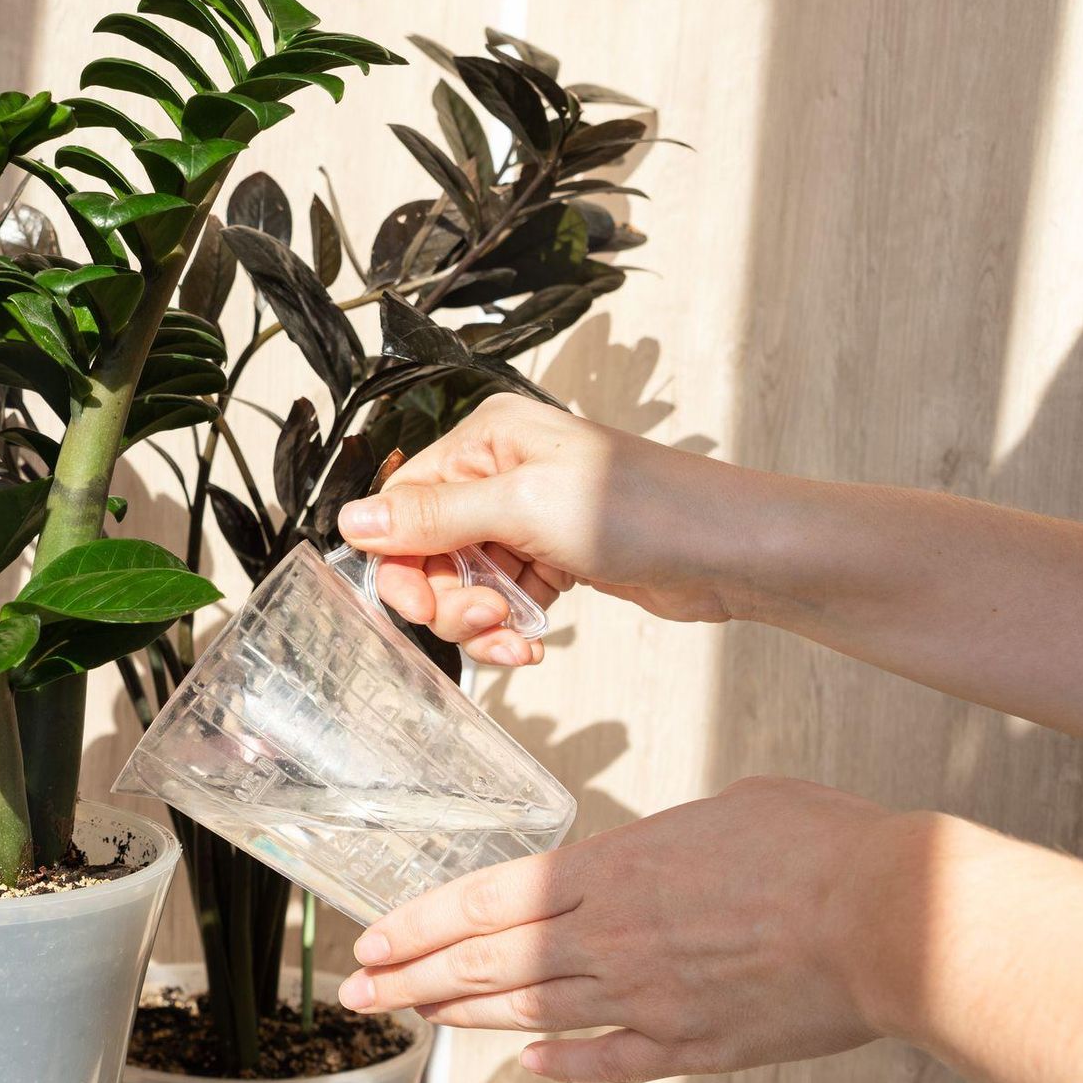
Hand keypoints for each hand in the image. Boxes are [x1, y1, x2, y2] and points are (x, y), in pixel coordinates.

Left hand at [336, 777, 905, 1082]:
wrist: (894, 917)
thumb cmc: (818, 846)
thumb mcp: (720, 809)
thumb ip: (657, 844)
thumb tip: (639, 860)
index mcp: (612, 868)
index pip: (489, 899)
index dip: (421, 921)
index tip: (374, 936)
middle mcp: (613, 937)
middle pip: (489, 960)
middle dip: (414, 975)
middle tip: (360, 989)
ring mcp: (648, 997)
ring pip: (532, 1010)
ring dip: (463, 1015)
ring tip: (413, 1017)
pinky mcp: (693, 1044)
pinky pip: (608, 1056)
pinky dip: (562, 1059)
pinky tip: (526, 1059)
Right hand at [337, 393, 759, 666]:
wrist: (731, 552)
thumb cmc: (644, 510)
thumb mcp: (524, 507)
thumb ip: (434, 517)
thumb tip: (352, 521)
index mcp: (486, 438)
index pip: (404, 503)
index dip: (401, 562)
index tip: (420, 605)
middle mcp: (500, 471)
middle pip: (426, 548)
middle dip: (445, 597)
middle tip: (484, 621)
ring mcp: (525, 517)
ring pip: (462, 582)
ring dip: (479, 622)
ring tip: (518, 637)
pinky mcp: (550, 557)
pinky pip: (501, 599)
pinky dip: (508, 629)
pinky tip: (533, 643)